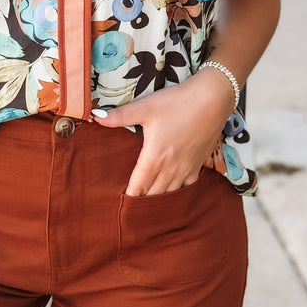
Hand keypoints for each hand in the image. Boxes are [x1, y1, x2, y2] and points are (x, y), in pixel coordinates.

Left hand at [95, 70, 236, 195]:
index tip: (118, 204)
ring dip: (158, 198)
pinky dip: (177, 190)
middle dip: (141, 201)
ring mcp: (186, 168)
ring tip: (147, 201)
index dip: (128, 198)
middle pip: (153, 195)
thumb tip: (95, 116)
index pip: (138, 188)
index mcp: (154, 157)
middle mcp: (170, 168)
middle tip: (129, 206)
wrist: (212, 100)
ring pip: (170, 193)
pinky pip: (187, 186)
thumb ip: (119, 116)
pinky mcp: (198, 164)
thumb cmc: (177, 102)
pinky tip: (171, 188)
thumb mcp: (145, 107)